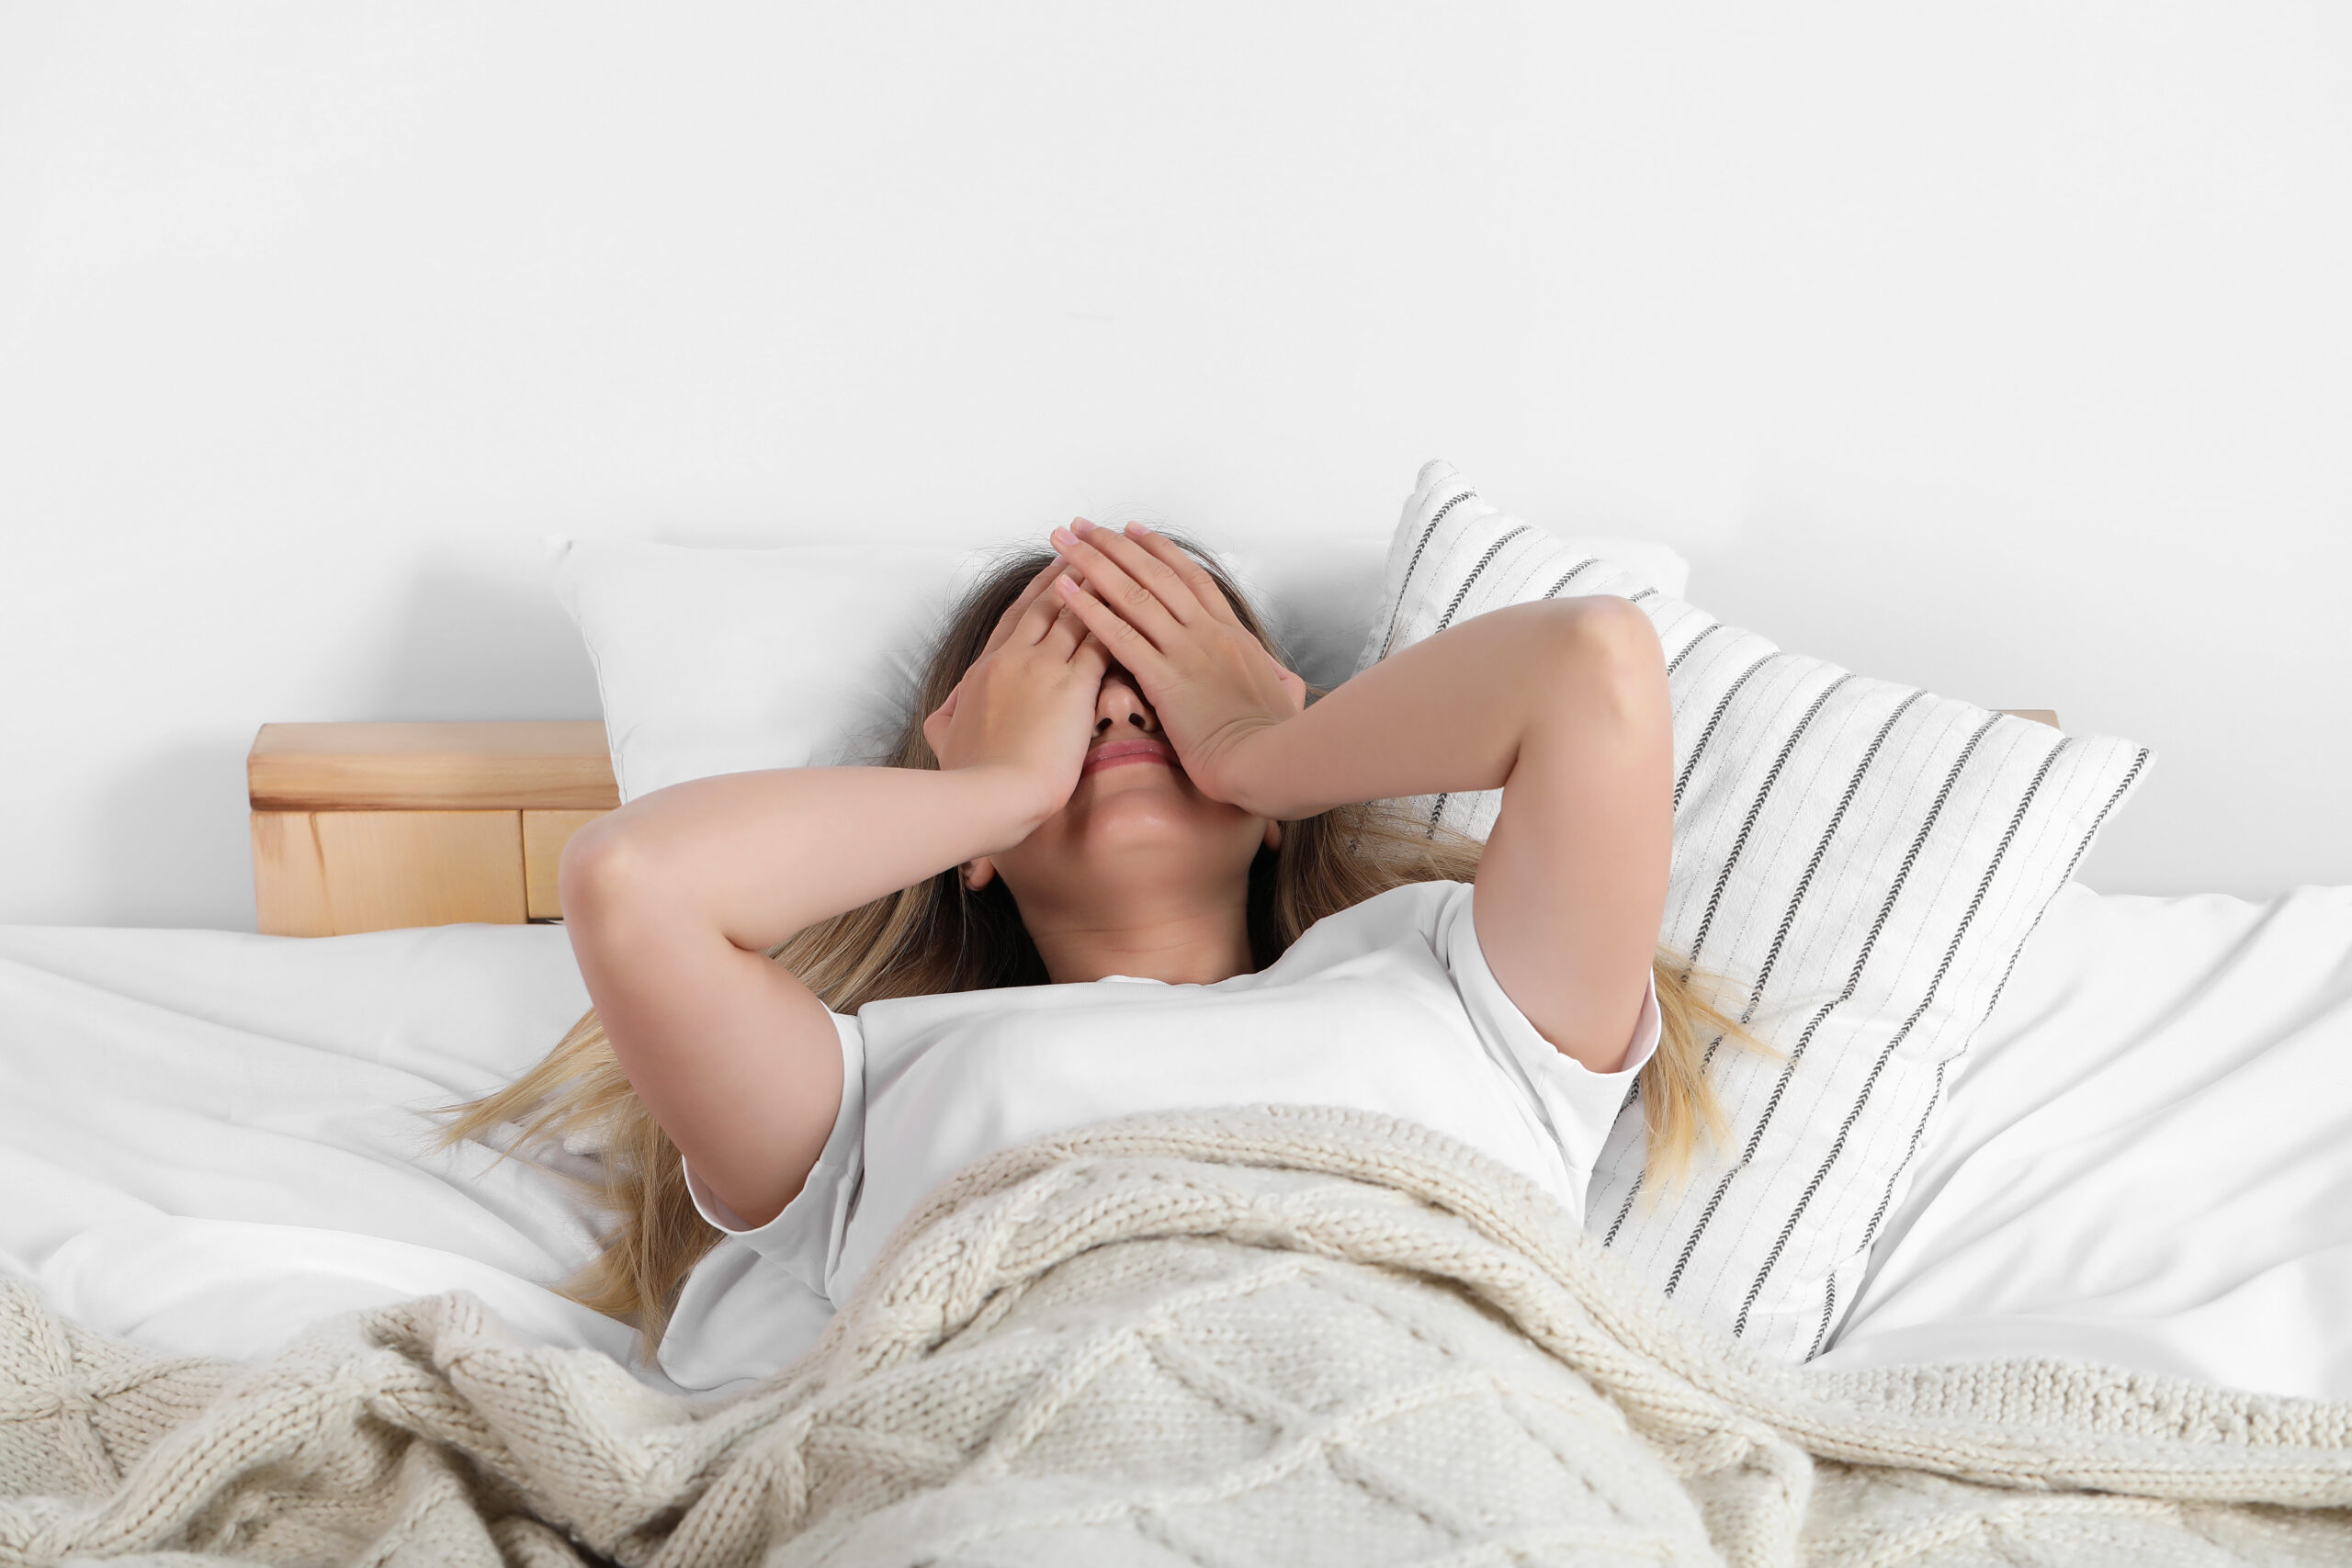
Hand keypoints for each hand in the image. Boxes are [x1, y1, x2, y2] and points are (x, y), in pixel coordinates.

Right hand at [922, 554, 1112, 825]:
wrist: (985, 794)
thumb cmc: (968, 776)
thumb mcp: (943, 739)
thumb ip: (946, 718)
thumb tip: (945, 713)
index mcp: (985, 670)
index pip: (1014, 620)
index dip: (1035, 593)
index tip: (1051, 573)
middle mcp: (1013, 660)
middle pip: (1045, 606)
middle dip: (1068, 576)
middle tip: (1087, 550)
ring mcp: (1042, 670)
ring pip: (1074, 615)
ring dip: (1096, 588)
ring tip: (1115, 564)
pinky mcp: (1072, 688)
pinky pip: (1099, 644)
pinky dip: (1116, 621)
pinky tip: (1134, 608)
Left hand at [1045, 519, 1308, 809]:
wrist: (1270, 761)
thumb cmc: (1275, 739)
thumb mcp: (1283, 697)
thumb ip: (1277, 680)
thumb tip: (1282, 680)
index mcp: (1233, 636)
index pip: (1191, 578)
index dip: (1158, 551)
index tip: (1132, 530)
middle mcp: (1207, 632)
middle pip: (1154, 574)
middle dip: (1114, 545)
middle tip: (1084, 526)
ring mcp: (1186, 651)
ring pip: (1133, 594)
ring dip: (1093, 564)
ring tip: (1064, 543)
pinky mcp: (1164, 678)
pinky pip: (1119, 635)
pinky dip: (1089, 608)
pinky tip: (1065, 590)